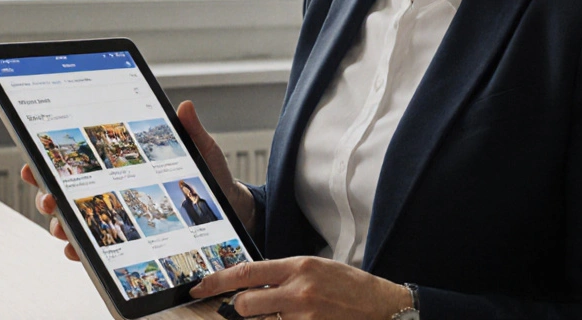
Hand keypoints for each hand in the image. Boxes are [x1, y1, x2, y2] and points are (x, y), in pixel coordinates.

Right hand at [20, 99, 256, 261]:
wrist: (227, 209)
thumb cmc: (208, 177)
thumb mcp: (201, 151)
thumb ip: (189, 131)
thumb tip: (184, 107)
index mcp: (119, 164)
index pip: (78, 160)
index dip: (50, 158)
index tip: (35, 157)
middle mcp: (110, 189)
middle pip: (64, 191)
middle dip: (47, 193)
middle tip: (48, 195)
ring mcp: (114, 216)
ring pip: (71, 221)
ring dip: (59, 224)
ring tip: (61, 225)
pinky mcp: (123, 242)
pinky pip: (92, 249)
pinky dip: (80, 251)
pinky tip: (78, 250)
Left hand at [189, 256, 411, 319]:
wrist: (382, 306)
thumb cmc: (348, 286)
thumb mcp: (315, 268)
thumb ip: (283, 274)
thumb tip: (250, 283)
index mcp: (298, 266)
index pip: (245, 272)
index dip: (216, 282)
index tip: (198, 288)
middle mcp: (298, 290)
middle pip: (245, 305)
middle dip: (239, 311)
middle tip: (243, 311)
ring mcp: (304, 315)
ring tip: (279, 315)